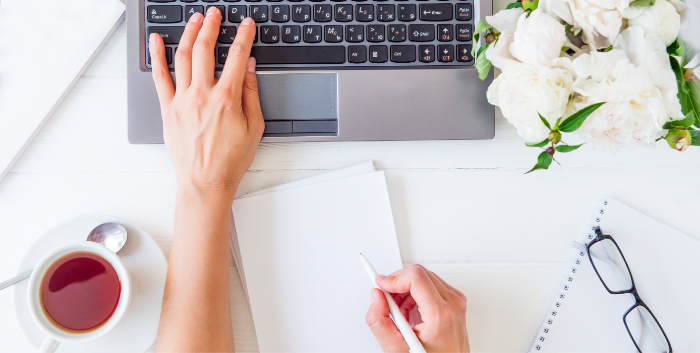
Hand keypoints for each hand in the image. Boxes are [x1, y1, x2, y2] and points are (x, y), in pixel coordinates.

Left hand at [148, 8, 263, 201]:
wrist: (206, 182)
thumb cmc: (230, 160)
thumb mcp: (254, 126)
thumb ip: (251, 93)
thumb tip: (248, 67)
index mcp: (227, 98)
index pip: (237, 56)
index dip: (243, 36)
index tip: (245, 25)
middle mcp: (202, 95)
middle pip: (205, 49)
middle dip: (211, 26)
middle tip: (215, 14)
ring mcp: (182, 101)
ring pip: (182, 57)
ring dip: (188, 34)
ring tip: (195, 20)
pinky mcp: (168, 109)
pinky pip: (160, 77)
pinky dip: (157, 56)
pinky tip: (157, 40)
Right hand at [365, 265, 468, 352]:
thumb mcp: (396, 349)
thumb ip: (379, 321)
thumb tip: (376, 296)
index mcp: (440, 314)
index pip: (416, 277)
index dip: (394, 278)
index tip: (381, 285)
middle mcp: (452, 303)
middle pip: (419, 274)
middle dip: (397, 285)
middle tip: (388, 302)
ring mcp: (456, 300)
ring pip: (424, 277)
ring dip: (406, 290)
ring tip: (400, 313)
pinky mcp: (455, 300)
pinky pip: (431, 284)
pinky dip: (415, 293)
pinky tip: (410, 311)